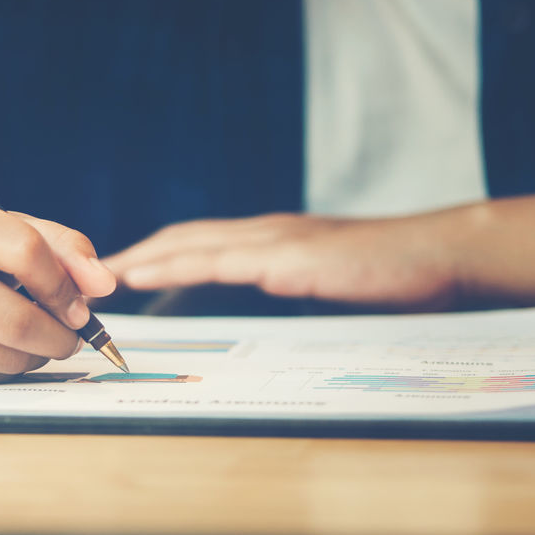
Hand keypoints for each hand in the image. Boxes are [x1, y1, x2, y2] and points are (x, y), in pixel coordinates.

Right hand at [0, 189, 116, 384]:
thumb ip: (59, 246)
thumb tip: (105, 284)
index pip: (26, 251)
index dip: (66, 283)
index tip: (81, 302)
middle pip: (16, 317)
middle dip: (60, 334)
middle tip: (70, 335)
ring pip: (3, 355)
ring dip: (35, 355)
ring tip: (32, 338)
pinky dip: (4, 369)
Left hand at [103, 213, 458, 310]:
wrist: (441, 253)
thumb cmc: (394, 272)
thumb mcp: (333, 279)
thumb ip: (298, 285)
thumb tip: (272, 303)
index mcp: (277, 237)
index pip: (203, 240)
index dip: (161, 252)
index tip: (124, 269)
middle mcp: (268, 231)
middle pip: (185, 236)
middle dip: (140, 252)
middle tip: (94, 271)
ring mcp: (278, 240)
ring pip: (193, 243)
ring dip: (146, 257)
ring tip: (106, 273)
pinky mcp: (290, 258)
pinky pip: (220, 260)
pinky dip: (177, 265)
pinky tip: (148, 272)